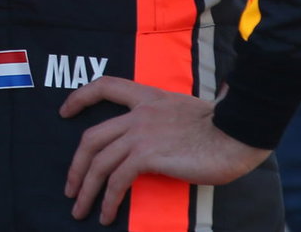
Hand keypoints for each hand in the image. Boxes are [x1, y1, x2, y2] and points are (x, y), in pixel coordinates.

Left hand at [60, 76, 269, 225]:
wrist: (236, 133)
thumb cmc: (221, 127)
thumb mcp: (184, 112)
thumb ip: (163, 120)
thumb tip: (155, 142)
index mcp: (147, 98)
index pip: (104, 86)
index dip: (80, 97)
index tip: (64, 111)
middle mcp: (137, 114)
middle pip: (92, 138)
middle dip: (75, 166)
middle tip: (70, 187)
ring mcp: (140, 134)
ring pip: (99, 163)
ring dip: (86, 190)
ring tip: (80, 209)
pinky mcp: (148, 155)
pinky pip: (117, 180)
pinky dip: (107, 199)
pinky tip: (106, 214)